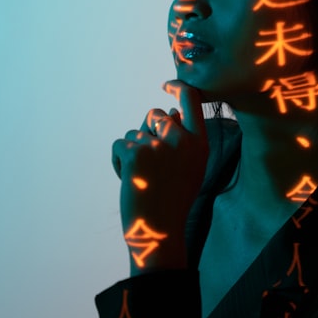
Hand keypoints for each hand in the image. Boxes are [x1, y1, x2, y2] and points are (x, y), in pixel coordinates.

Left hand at [111, 80, 207, 273]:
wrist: (159, 231)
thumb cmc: (173, 201)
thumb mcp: (191, 169)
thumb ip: (185, 140)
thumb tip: (171, 112)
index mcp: (199, 143)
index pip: (191, 100)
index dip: (178, 88)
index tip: (168, 86)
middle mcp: (181, 140)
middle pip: (155, 115)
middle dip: (146, 131)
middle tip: (148, 160)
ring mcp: (158, 145)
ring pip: (135, 133)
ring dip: (133, 151)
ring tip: (142, 178)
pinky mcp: (135, 152)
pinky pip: (120, 144)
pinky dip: (118, 160)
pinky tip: (128, 179)